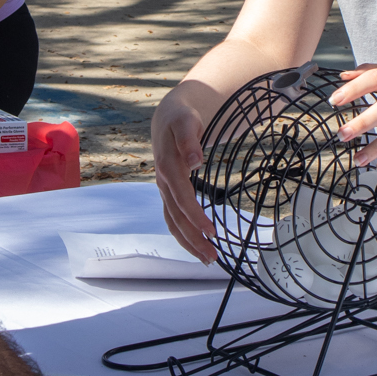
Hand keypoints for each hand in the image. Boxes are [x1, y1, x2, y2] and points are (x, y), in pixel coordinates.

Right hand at [151, 94, 216, 262]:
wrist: (168, 117)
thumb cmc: (181, 119)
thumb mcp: (186, 121)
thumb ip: (189, 139)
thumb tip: (195, 159)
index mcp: (168, 166)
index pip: (181, 197)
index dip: (195, 215)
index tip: (210, 231)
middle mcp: (164, 182)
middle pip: (176, 217)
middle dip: (193, 238)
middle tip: (213, 257)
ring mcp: (165, 189)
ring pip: (173, 221)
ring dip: (188, 242)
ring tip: (207, 258)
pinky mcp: (169, 193)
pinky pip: (173, 218)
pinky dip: (184, 234)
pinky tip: (196, 244)